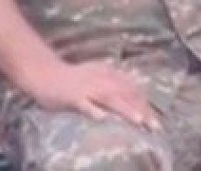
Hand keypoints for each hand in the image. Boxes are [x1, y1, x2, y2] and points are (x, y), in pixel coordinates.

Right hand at [23, 60, 161, 131]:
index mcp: (107, 74)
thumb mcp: (96, 77)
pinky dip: (93, 110)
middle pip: (125, 94)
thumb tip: (132, 97)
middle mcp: (100, 79)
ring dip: (124, 109)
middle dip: (141, 109)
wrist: (44, 73)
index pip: (131, 89)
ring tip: (138, 121)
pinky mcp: (72, 96)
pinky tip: (101, 118)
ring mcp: (86, 87)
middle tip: (155, 126)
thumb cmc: (71, 79)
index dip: (145, 104)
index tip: (156, 119)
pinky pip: (84, 104)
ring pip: (108, 98)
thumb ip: (112, 85)